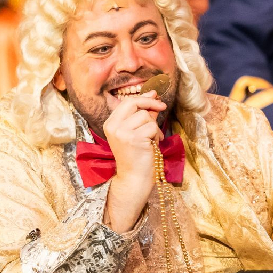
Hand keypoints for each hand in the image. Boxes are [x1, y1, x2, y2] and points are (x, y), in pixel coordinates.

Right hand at [102, 92, 165, 232]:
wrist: (134, 178)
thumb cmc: (137, 156)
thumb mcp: (136, 132)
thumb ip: (142, 114)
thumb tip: (152, 94)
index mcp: (110, 123)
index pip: (126, 102)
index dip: (143, 98)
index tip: (155, 97)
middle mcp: (113, 127)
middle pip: (134, 104)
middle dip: (151, 103)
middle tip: (163, 107)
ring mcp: (122, 133)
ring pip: (146, 116)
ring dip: (154, 127)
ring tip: (152, 139)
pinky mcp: (134, 139)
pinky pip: (152, 127)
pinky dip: (157, 135)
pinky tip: (153, 145)